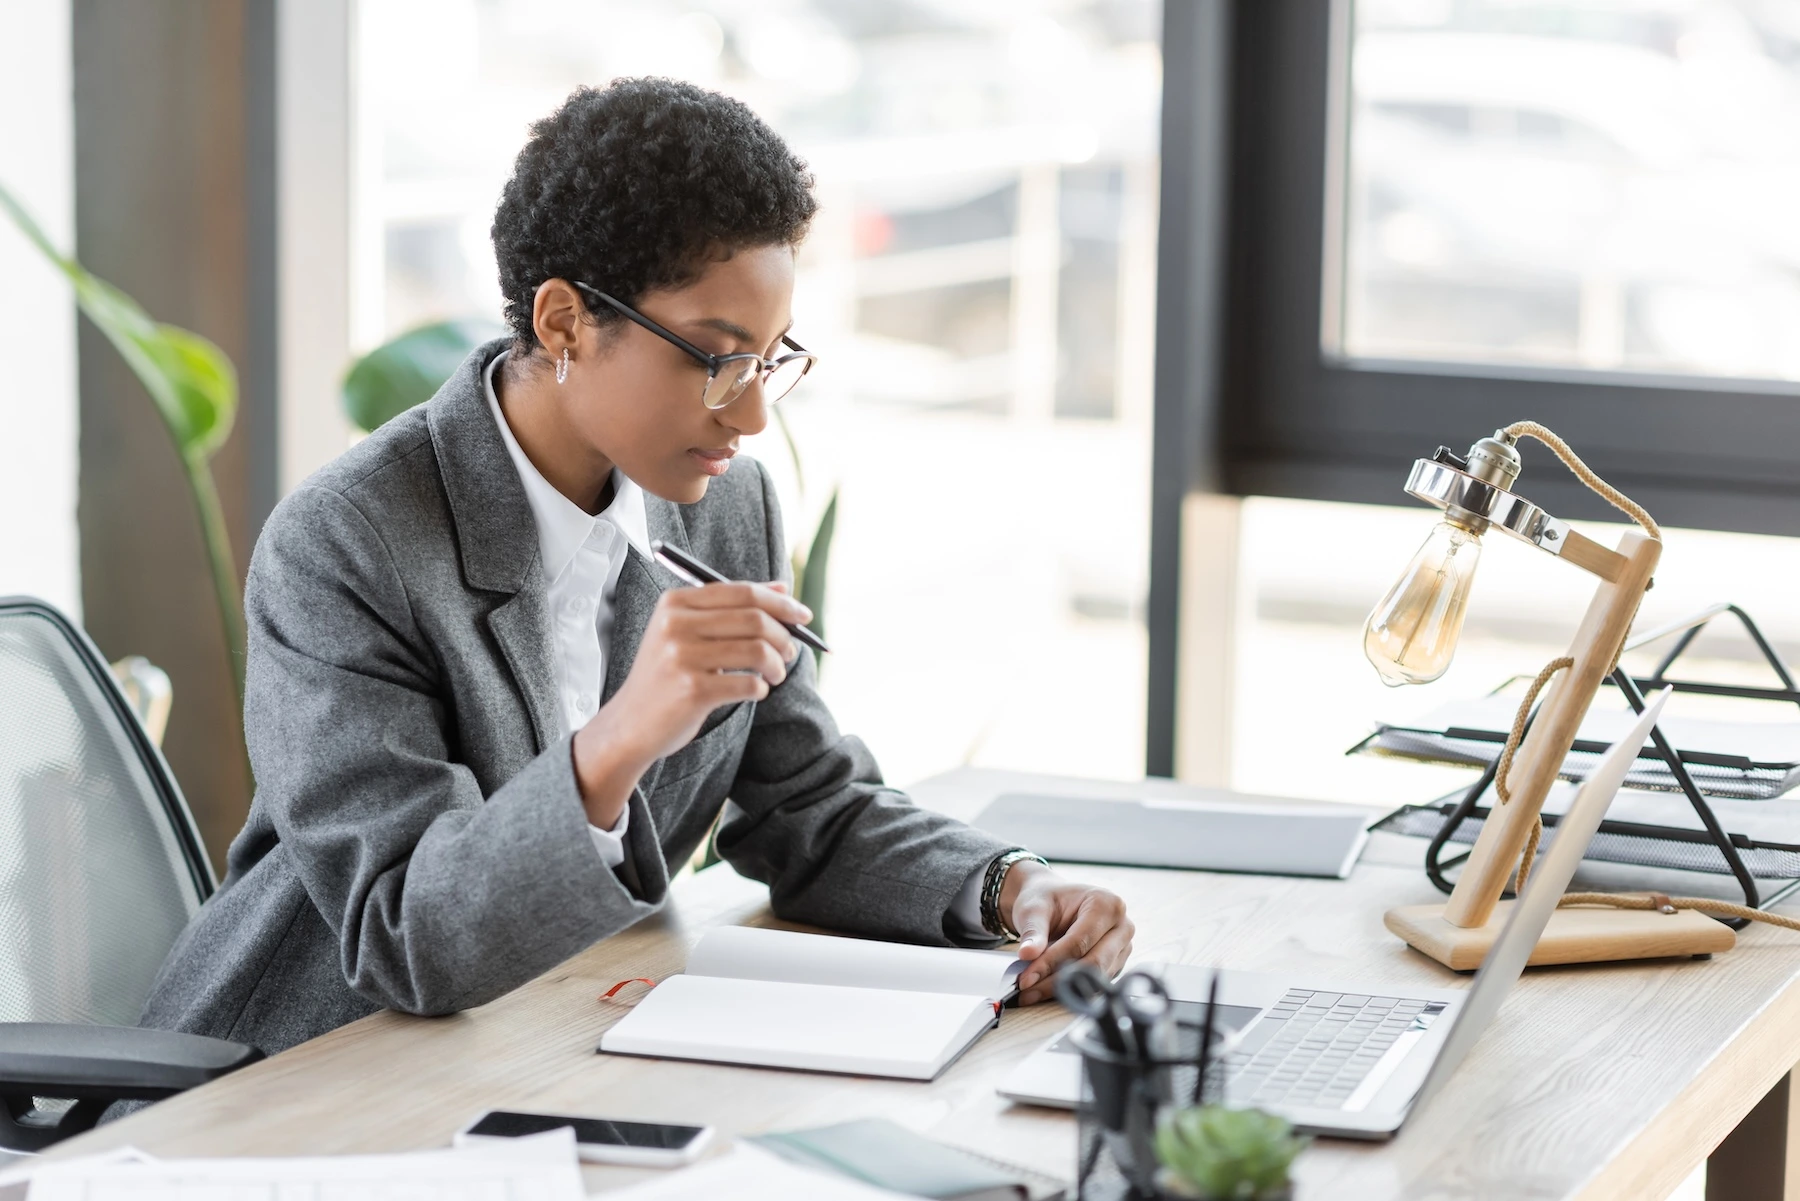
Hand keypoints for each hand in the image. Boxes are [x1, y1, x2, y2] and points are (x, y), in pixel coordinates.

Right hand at [571, 581, 805, 826]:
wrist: (631, 723)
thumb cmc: (668, 675)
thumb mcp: (689, 632)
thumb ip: (732, 607)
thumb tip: (782, 587)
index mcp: (675, 602)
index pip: (742, 591)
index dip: (780, 602)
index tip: (803, 616)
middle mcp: (675, 624)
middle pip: (754, 618)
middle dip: (784, 636)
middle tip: (790, 652)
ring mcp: (682, 657)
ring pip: (757, 650)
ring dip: (777, 665)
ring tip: (775, 675)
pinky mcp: (692, 690)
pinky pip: (749, 683)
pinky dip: (761, 689)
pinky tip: (754, 691)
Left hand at [1002, 861, 1133, 1005]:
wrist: (1054, 902)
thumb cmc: (1048, 899)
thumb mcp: (1034, 908)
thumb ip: (1033, 931)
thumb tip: (1027, 955)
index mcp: (1107, 904)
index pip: (1080, 941)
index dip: (1052, 962)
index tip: (1026, 978)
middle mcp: (1122, 926)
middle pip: (1092, 963)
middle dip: (1057, 981)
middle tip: (1027, 990)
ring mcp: (1122, 948)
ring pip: (1094, 978)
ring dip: (1062, 989)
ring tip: (1031, 992)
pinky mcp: (1116, 964)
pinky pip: (1095, 983)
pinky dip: (1070, 989)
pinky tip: (1045, 990)